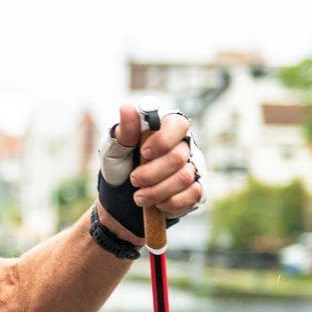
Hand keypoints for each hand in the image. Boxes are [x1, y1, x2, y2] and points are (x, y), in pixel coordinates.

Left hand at [96, 103, 206, 237]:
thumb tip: (127, 108)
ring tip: (139, 196)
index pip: (178, 124)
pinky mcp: (197, 189)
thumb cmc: (121, 167)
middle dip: (152, 173)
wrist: (123, 200)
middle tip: (134, 180)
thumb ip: (124, 131)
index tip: (143, 153)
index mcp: (166, 128)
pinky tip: (157, 204)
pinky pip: (192, 195)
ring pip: (184, 178)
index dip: (162, 140)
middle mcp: (184, 145)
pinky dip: (170, 202)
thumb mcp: (114, 149)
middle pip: (178, 156)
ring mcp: (193, 167)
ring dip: (157, 191)